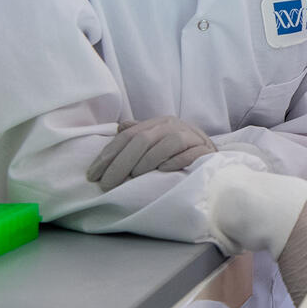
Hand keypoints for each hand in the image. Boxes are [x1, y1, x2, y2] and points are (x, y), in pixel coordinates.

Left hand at [86, 116, 216, 189]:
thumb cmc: (179, 149)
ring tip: (134, 177)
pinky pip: (190, 152)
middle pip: (143, 140)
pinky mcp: (205, 149)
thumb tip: (118, 127)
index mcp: (157, 123)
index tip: (93, 175)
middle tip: (107, 184)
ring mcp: (190, 135)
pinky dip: (176, 161)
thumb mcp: (156, 140)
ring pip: (166, 143)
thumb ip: (138, 134)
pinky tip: (164, 170)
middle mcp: (172, 125)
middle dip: (121, 163)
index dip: (108, 155)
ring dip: (147, 161)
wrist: (213, 153)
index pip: (128, 136)